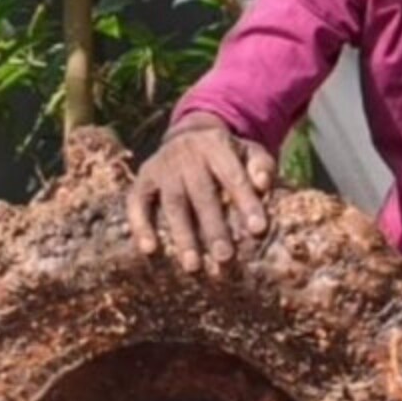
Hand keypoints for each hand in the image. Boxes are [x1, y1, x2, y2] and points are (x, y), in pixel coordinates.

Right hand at [126, 113, 277, 274]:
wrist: (188, 134)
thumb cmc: (227, 154)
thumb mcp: (248, 150)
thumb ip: (260, 166)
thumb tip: (264, 184)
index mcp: (217, 145)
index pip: (234, 177)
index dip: (246, 203)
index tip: (258, 230)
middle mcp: (188, 154)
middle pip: (202, 194)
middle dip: (214, 227)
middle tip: (225, 258)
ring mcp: (162, 166)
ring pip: (173, 203)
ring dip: (183, 235)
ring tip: (193, 266)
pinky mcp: (143, 178)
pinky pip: (137, 203)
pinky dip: (141, 225)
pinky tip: (149, 250)